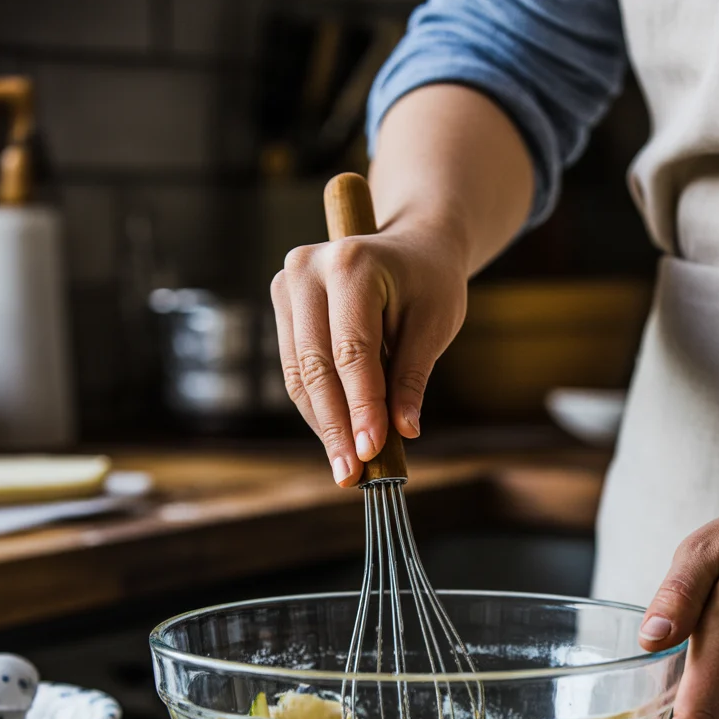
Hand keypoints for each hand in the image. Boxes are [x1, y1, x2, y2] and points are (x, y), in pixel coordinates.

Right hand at [270, 220, 467, 485]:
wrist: (411, 244)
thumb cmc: (430, 282)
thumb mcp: (435, 324)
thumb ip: (412, 376)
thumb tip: (402, 432)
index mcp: (352, 264)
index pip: (352, 351)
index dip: (361, 406)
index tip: (373, 452)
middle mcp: (308, 269)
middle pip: (316, 366)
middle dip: (336, 426)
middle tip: (353, 474)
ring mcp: (288, 285)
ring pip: (299, 375)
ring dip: (323, 426)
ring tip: (347, 468)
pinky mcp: (283, 305)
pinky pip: (295, 371)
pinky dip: (317, 409)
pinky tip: (338, 440)